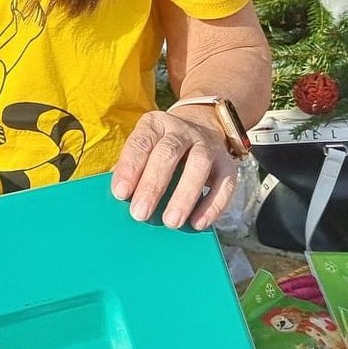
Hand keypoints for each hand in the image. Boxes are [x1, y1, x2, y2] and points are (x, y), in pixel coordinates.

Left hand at [110, 108, 237, 230]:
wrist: (202, 126)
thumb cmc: (161, 148)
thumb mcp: (145, 148)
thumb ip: (132, 168)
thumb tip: (120, 197)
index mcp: (155, 124)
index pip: (141, 143)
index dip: (130, 168)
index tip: (120, 193)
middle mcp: (182, 130)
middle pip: (168, 153)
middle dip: (153, 185)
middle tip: (140, 213)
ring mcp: (207, 144)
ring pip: (199, 165)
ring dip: (184, 196)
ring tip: (170, 222)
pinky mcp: (227, 162)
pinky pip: (224, 184)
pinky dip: (212, 206)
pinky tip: (198, 224)